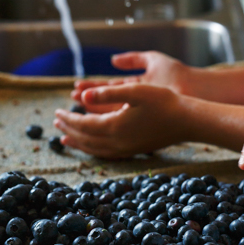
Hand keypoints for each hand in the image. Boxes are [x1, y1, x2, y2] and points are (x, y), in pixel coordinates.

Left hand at [55, 83, 183, 157]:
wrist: (188, 121)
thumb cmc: (164, 102)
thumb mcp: (136, 91)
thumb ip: (109, 93)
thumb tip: (84, 95)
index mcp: (114, 126)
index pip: (83, 124)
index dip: (68, 118)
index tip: (57, 111)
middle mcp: (117, 142)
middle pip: (85, 138)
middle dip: (69, 130)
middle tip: (55, 122)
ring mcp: (125, 149)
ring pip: (93, 149)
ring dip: (78, 142)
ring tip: (64, 138)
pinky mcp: (133, 151)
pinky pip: (105, 154)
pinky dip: (92, 150)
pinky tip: (90, 146)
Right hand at [71, 51, 194, 109]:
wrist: (198, 91)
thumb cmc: (178, 75)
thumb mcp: (153, 61)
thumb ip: (133, 58)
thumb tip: (112, 60)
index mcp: (137, 88)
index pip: (109, 89)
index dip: (93, 88)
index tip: (76, 87)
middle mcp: (135, 103)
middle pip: (105, 102)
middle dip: (88, 100)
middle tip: (70, 100)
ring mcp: (138, 113)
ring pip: (109, 112)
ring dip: (91, 111)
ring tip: (75, 109)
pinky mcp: (142, 122)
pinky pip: (118, 120)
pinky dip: (103, 118)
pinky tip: (90, 117)